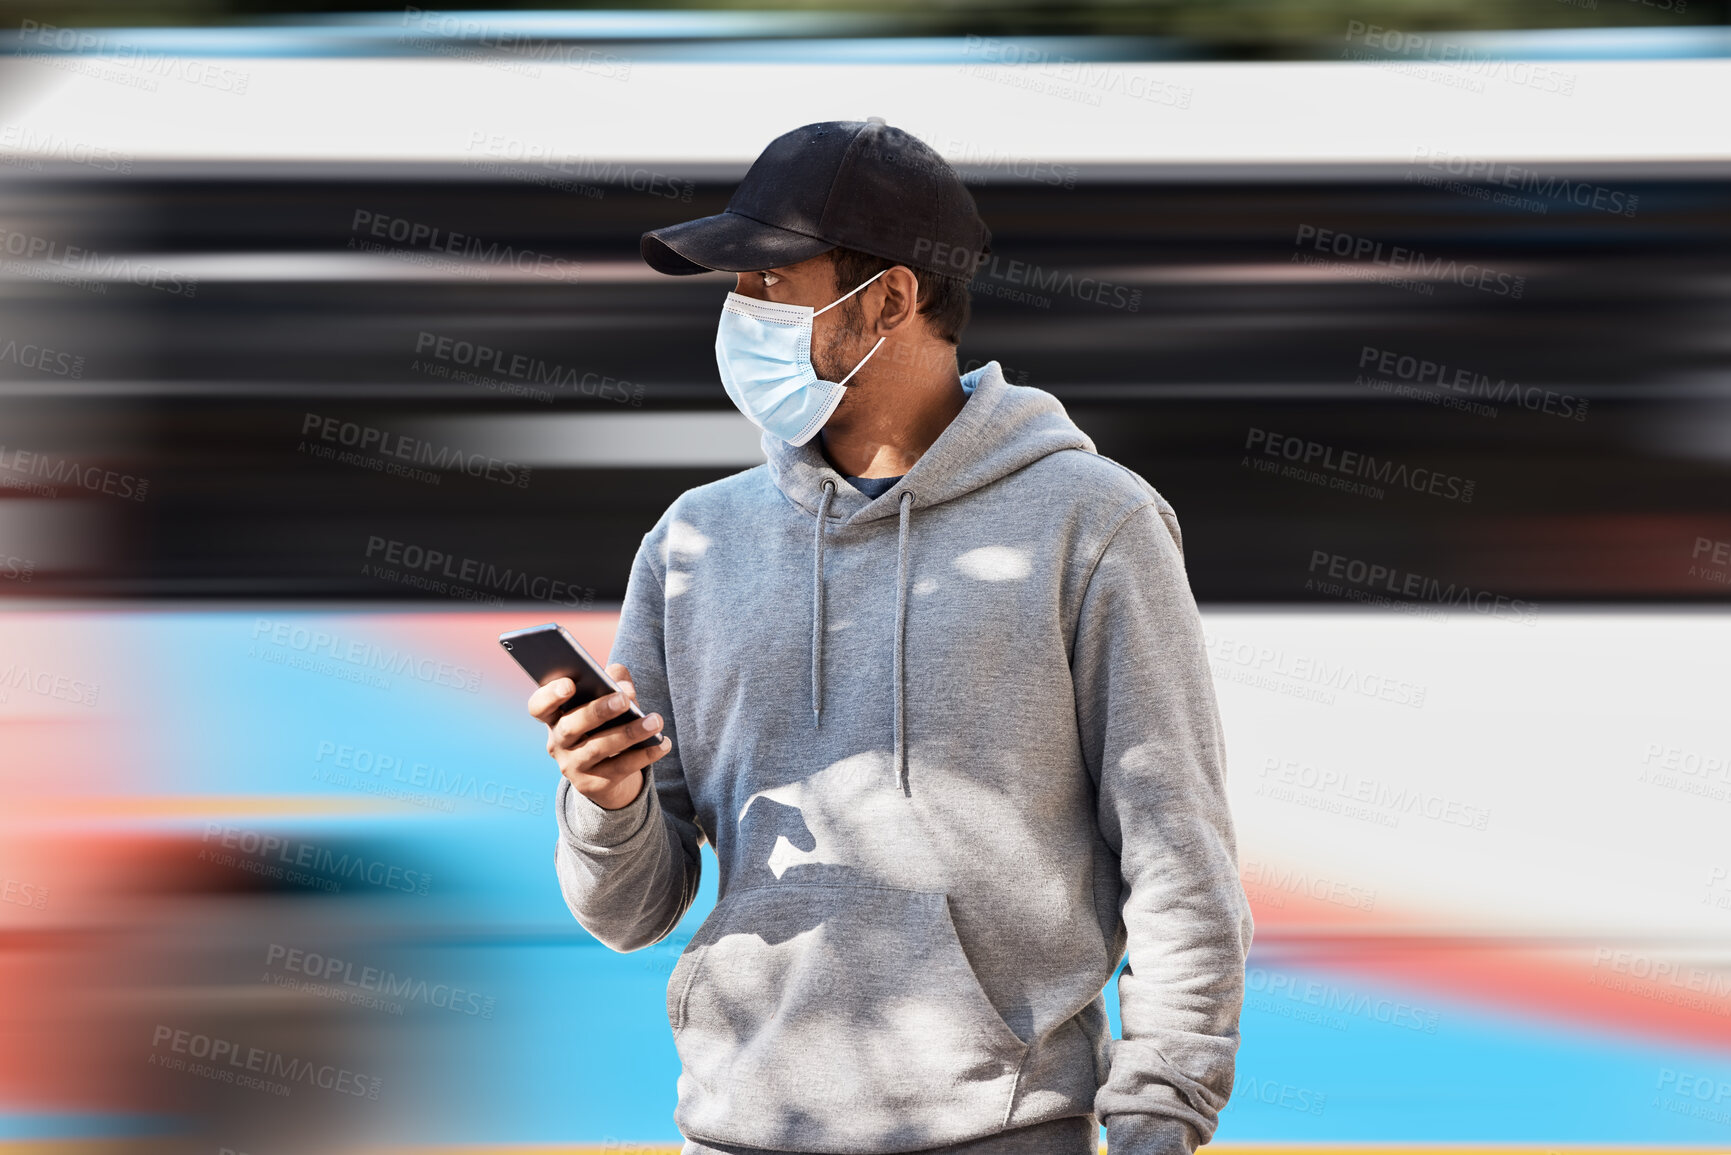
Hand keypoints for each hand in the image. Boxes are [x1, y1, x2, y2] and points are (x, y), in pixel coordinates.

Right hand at [529, 662, 671, 810]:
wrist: (608, 771)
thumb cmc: (605, 724)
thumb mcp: (606, 701)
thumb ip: (612, 681)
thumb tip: (622, 682)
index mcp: (554, 716)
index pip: (539, 706)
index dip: (550, 695)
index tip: (570, 684)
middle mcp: (557, 743)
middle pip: (571, 726)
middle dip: (598, 711)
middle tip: (624, 700)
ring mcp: (572, 767)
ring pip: (599, 748)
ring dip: (629, 733)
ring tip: (655, 721)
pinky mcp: (592, 786)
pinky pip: (620, 769)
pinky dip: (644, 755)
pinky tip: (663, 743)